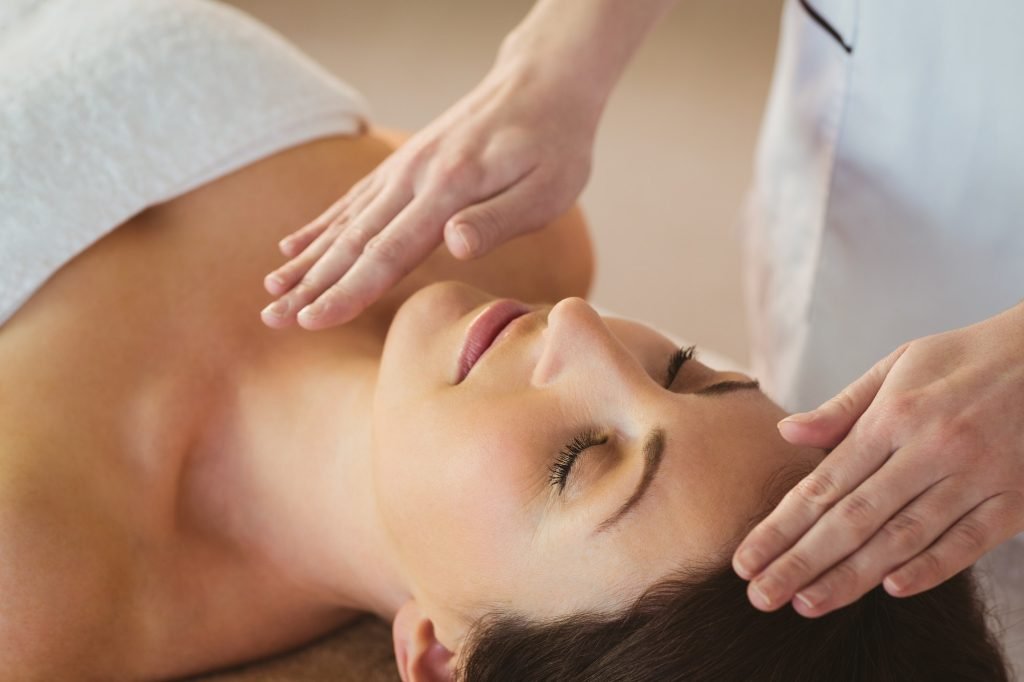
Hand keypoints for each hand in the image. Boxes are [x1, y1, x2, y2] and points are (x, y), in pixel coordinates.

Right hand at [260, 59, 598, 329]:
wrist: (543, 82)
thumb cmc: (555, 144)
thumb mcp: (547, 188)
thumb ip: (497, 219)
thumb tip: (454, 246)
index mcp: (448, 189)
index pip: (388, 252)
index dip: (348, 290)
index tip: (311, 320)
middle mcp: (413, 177)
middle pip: (354, 242)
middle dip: (312, 284)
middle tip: (272, 319)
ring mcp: (403, 169)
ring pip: (345, 222)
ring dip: (307, 258)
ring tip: (271, 287)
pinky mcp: (403, 165)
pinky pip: (352, 200)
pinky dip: (320, 224)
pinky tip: (294, 243)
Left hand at [732, 300, 1023, 616]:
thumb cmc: (962, 357)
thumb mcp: (897, 365)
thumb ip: (842, 408)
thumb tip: (787, 434)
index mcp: (895, 416)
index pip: (824, 484)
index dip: (781, 526)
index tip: (746, 558)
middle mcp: (931, 449)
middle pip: (854, 519)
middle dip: (802, 562)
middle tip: (761, 596)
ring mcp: (976, 477)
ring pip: (904, 538)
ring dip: (853, 576)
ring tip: (808, 604)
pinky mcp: (1014, 499)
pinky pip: (968, 543)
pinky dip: (931, 569)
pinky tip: (891, 589)